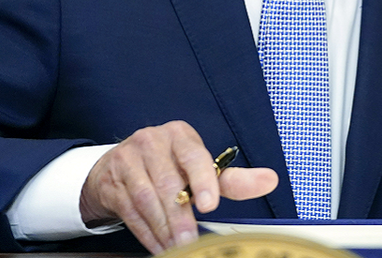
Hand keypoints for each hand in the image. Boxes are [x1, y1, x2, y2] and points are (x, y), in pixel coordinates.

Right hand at [79, 121, 277, 253]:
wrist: (117, 167)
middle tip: (191, 241)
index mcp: (179, 135)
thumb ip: (232, 178)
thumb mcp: (200, 169)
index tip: (209, 204)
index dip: (202, 180)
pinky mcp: (111, 181)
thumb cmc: (168, 167)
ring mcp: (127, 160)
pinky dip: (146, 232)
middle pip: (168, 183)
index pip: (193, 156)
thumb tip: (269, 180)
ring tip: (177, 247)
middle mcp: (152, 142)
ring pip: (147, 199)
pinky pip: (130, 210)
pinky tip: (159, 245)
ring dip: (164, 228)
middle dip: (181, 216)